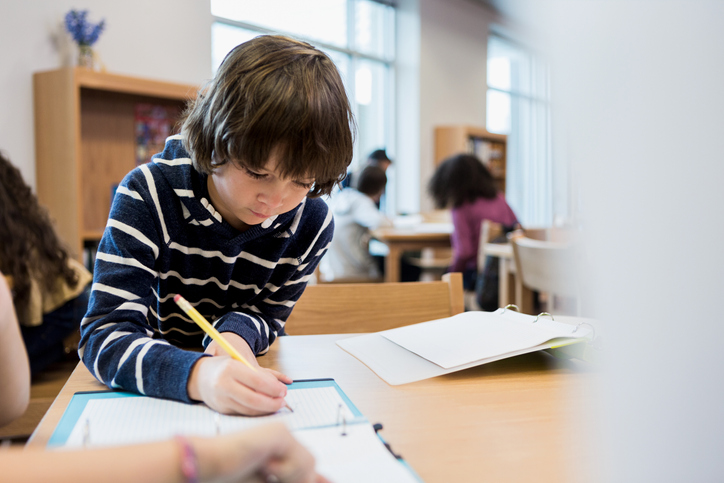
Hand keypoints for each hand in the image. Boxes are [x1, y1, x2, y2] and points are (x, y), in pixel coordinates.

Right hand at [187, 334, 290, 414]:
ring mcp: (221, 399)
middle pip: (253, 399)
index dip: (273, 388)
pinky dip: (256, 412)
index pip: (257, 381)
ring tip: (276, 406)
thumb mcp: (239, 363)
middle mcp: (224, 385)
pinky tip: (264, 409)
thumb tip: (278, 387)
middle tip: (283, 402)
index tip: (283, 391)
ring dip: (266, 409)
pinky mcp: (221, 410)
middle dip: (272, 403)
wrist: (198, 377)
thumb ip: (257, 374)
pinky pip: (243, 413)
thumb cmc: (224, 367)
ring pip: (249, 409)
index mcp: (230, 368)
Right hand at [195, 422, 330, 482]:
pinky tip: (264, 463)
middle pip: (311, 466)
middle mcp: (285, 437)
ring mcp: (283, 432)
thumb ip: (295, 479)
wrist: (210, 463)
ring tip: (265, 471)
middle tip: (269, 475)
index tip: (304, 478)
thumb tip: (324, 480)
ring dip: (288, 476)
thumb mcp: (271, 482)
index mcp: (282, 448)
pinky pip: (299, 460)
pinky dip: (283, 470)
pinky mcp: (280, 433)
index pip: (309, 466)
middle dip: (295, 478)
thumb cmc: (233, 474)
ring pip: (308, 465)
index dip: (310, 478)